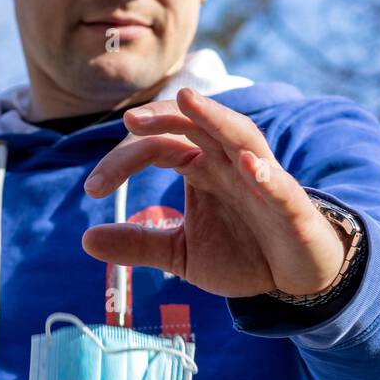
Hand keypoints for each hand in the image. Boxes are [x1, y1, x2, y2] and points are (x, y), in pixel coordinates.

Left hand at [80, 86, 345, 298]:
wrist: (294, 279)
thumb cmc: (243, 255)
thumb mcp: (180, 253)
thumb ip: (139, 243)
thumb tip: (85, 239)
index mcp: (201, 168)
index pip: (157, 146)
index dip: (122, 161)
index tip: (93, 190)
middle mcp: (229, 163)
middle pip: (194, 126)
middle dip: (163, 118)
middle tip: (129, 121)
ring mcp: (262, 178)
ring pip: (239, 135)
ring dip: (216, 116)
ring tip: (189, 100)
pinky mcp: (290, 204)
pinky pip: (278, 183)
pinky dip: (265, 172)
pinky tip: (250, 165)